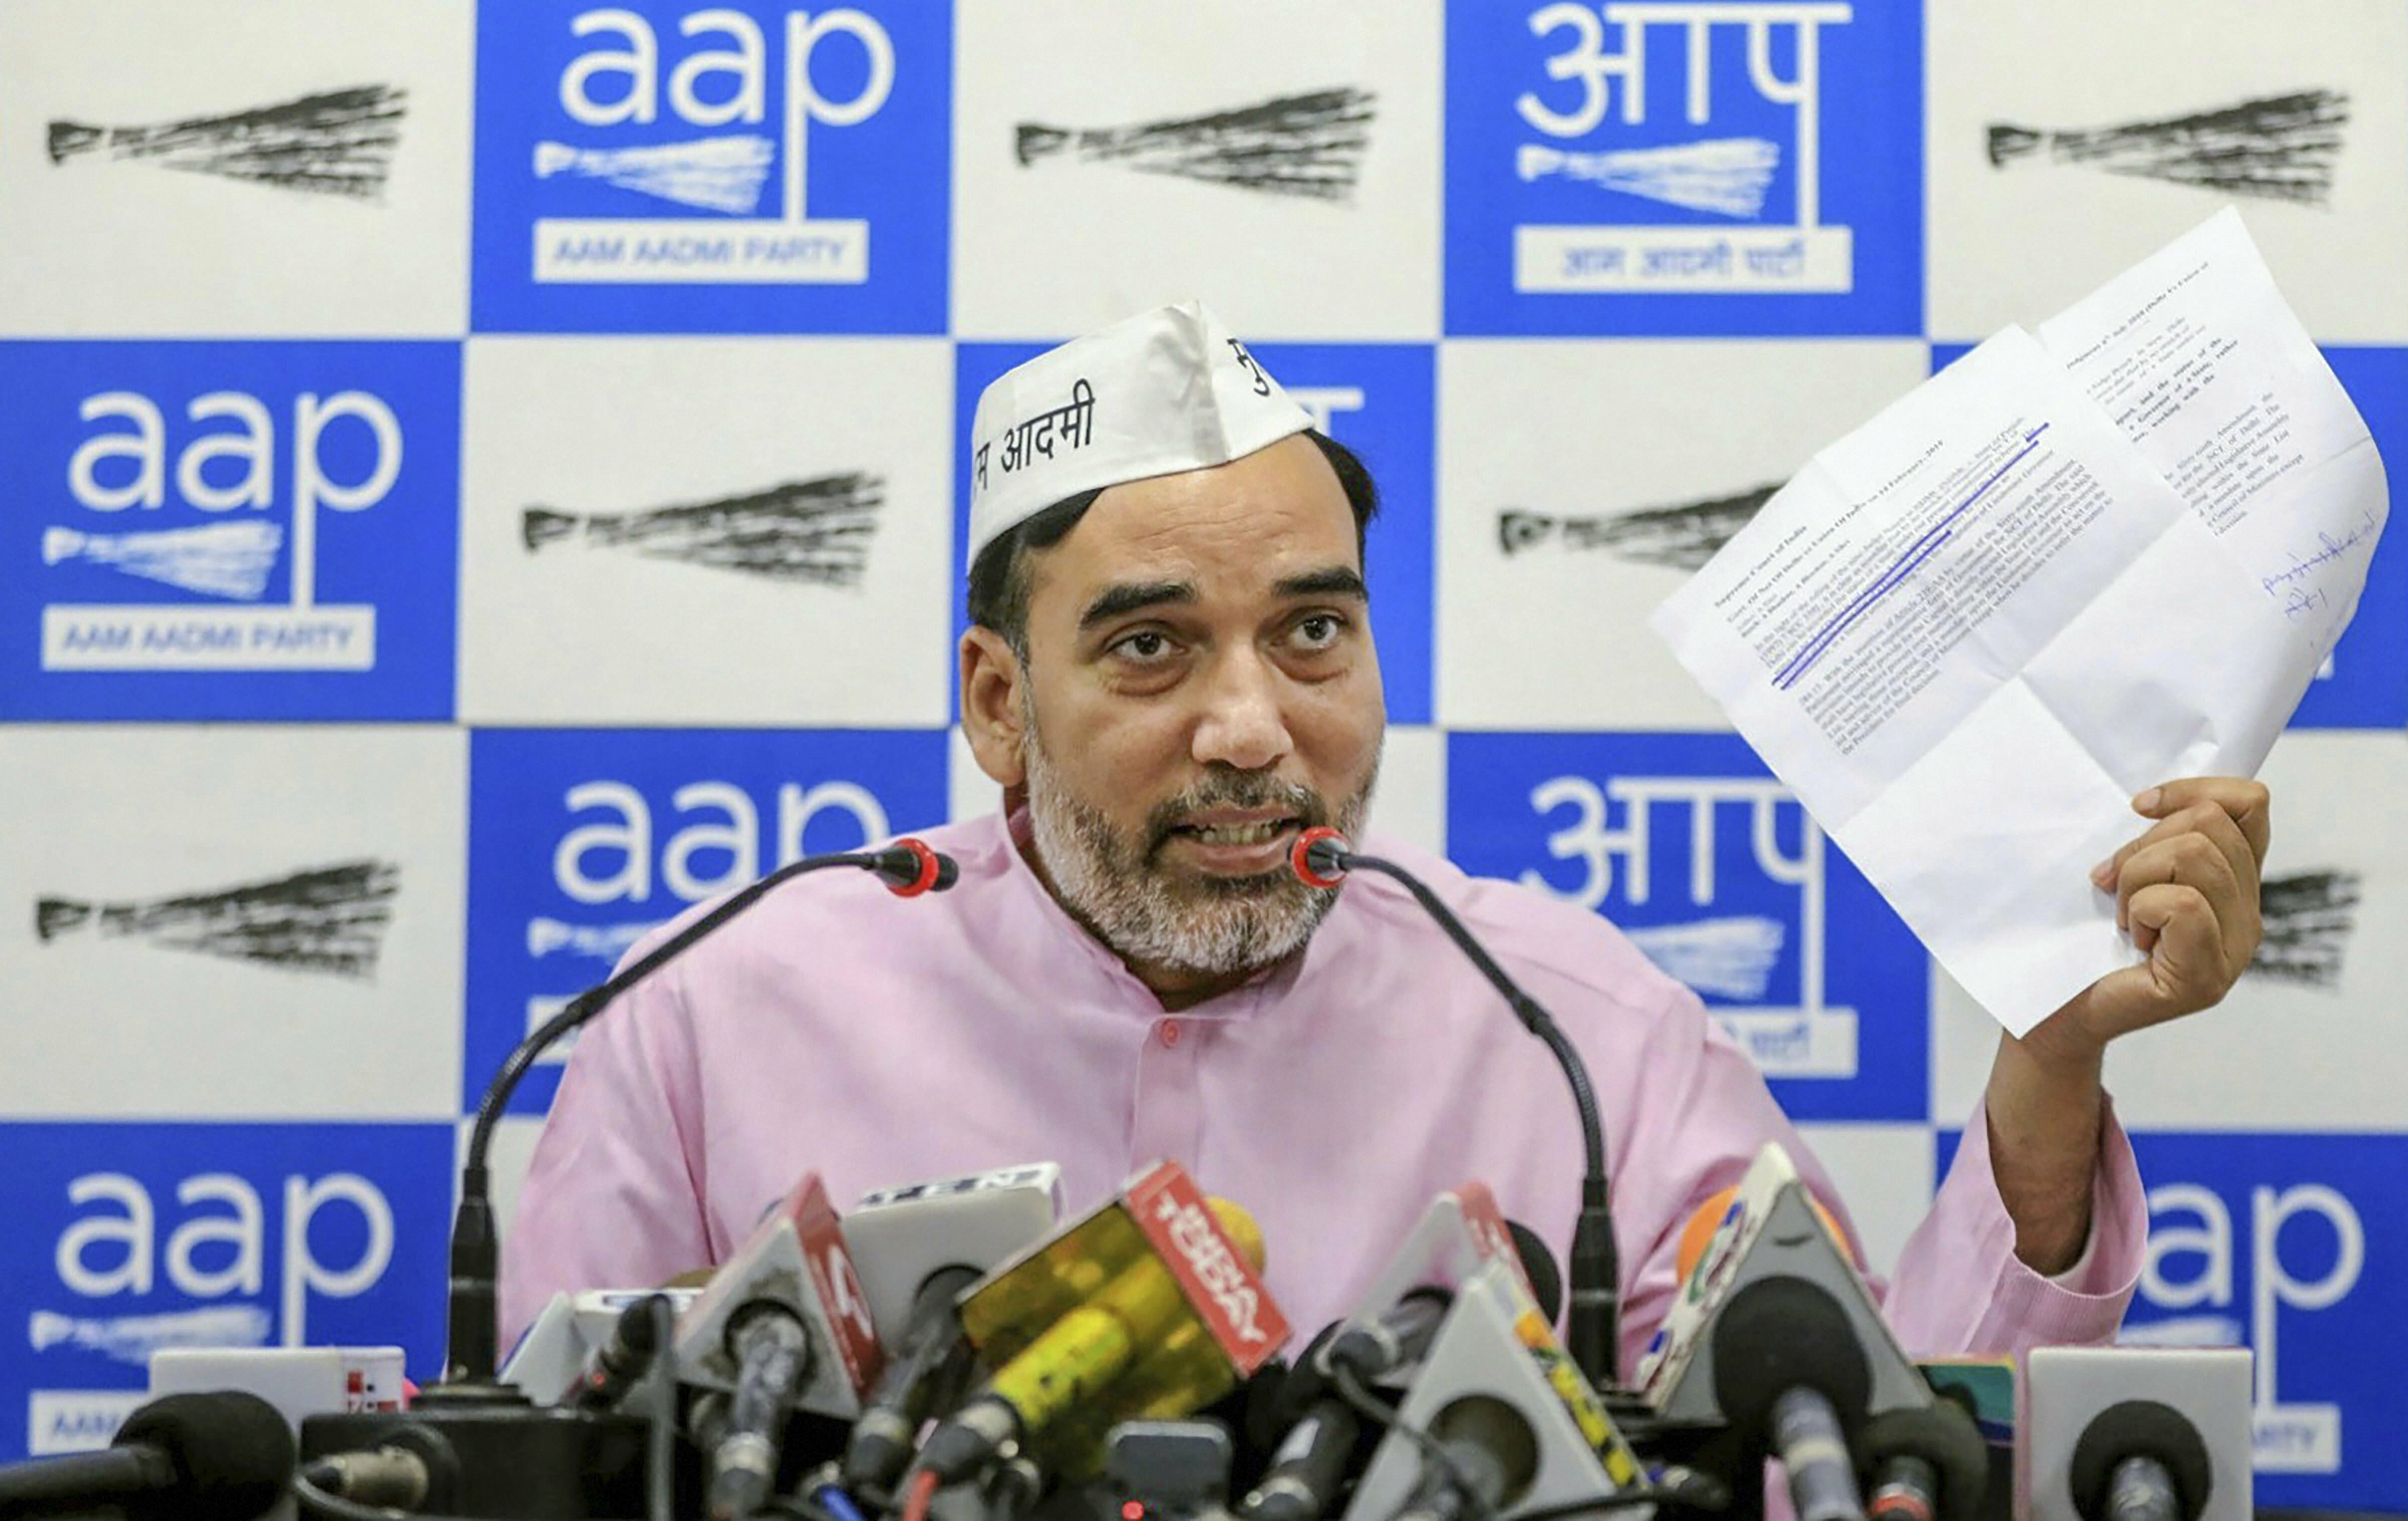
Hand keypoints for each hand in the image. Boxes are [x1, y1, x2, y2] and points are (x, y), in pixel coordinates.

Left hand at [2032, 777, 2270, 1064]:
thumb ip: (2157, 838)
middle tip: (2110, 882)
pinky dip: (2141, 910)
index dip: (2193, 790)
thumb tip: (2147, 804)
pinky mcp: (2207, 977)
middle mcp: (2248, 912)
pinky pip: (2183, 904)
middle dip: (2144, 842)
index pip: (2250, 803)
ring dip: (2138, 876)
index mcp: (2235, 880)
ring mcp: (2234, 948)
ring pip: (2196, 856)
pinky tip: (2131, 938)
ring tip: (2123, 913)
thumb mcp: (2127, 870)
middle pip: (2211, 824)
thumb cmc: (2087, 937)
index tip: (2138, 807)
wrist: (2060, 1006)